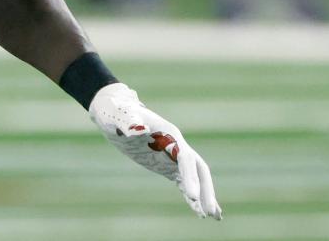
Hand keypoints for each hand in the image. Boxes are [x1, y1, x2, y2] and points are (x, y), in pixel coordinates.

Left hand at [89, 83, 221, 218]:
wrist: (114, 113)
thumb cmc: (117, 112)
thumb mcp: (120, 116)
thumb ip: (129, 122)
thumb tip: (138, 128)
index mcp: (169, 133)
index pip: (185, 157)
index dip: (190, 177)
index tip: (192, 197)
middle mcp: (176, 145)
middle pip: (198, 169)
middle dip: (205, 190)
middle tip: (209, 213)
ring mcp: (172, 156)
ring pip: (195, 177)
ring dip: (204, 195)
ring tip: (214, 217)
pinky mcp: (166, 165)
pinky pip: (183, 181)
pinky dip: (191, 195)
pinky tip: (197, 211)